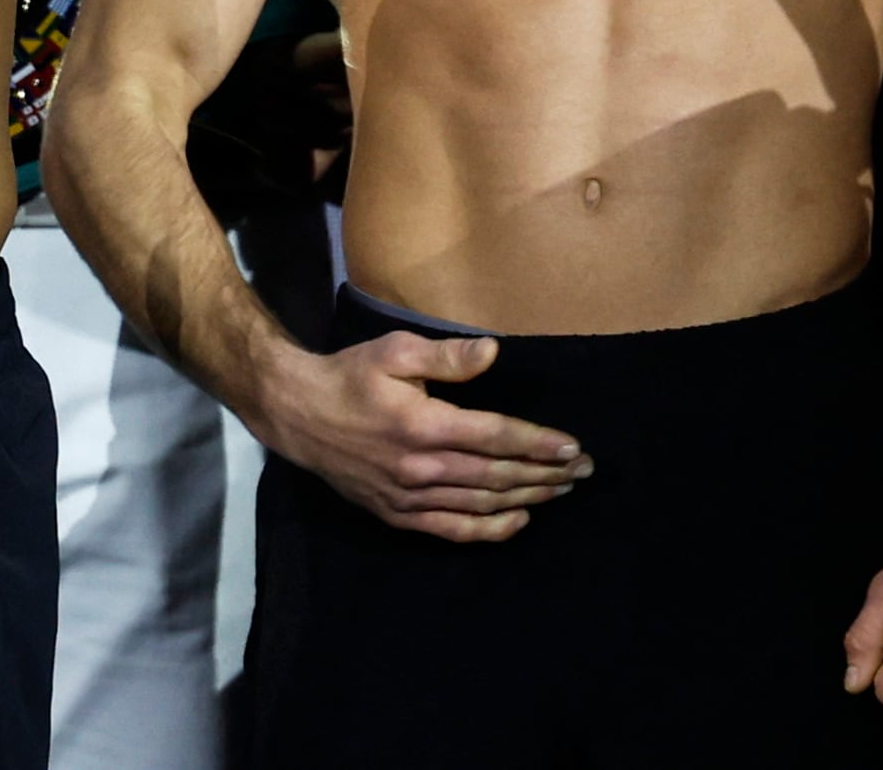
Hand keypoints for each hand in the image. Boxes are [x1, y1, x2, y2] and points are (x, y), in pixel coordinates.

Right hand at [254, 329, 589, 542]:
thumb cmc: (351, 376)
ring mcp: (409, 498)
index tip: (573, 447)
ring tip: (561, 490)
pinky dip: (489, 530)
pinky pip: (452, 530)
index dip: (539, 444)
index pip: (496, 437)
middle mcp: (421, 468)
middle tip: (583, 470)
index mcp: (424, 425)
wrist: (300, 414)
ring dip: (527, 498)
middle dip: (545, 473)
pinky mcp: (398, 515)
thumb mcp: (394, 351)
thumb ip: (446, 356)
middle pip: (497, 475)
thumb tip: (493, 352)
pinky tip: (518, 521)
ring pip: (481, 504)